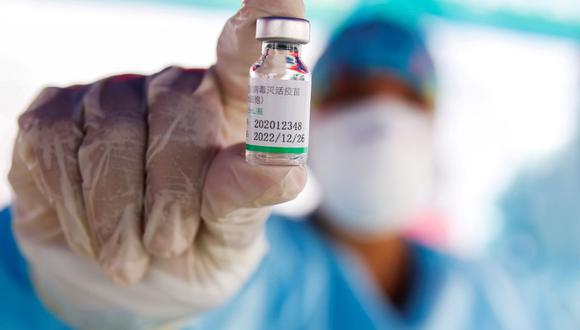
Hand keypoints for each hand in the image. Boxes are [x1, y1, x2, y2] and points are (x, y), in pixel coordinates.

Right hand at [8, 0, 305, 326]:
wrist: (129, 279)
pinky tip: (92, 234)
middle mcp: (176, 88)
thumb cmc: (195, 247)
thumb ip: (250, 198)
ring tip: (130, 259)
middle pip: (179, 110)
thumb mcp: (231, 235)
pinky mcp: (58, 112)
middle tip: (168, 246)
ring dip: (118, 214)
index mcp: (234, 109)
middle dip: (171, 192)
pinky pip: (56, 144)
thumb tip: (282, 167)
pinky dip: (74, 205)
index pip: (251, 52)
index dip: (265, 18)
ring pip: (112, 133)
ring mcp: (115, 94)